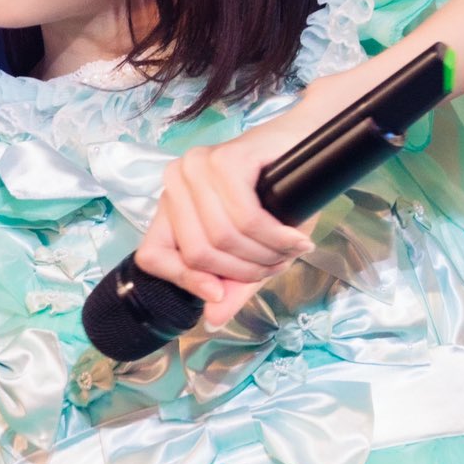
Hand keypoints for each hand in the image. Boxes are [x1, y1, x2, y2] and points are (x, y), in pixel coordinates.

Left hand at [134, 114, 314, 328]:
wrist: (311, 143)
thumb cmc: (281, 194)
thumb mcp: (253, 250)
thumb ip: (232, 285)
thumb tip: (213, 319)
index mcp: (173, 204)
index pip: (152, 256)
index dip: (186, 281)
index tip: (219, 291)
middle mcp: (177, 181)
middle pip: (197, 254)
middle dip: (244, 270)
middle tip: (275, 264)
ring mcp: (198, 167)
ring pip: (223, 238)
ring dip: (266, 254)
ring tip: (288, 249)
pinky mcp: (226, 159)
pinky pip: (246, 218)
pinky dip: (276, 236)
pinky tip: (294, 238)